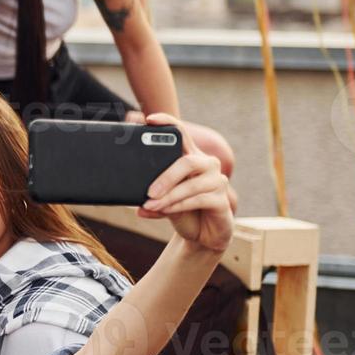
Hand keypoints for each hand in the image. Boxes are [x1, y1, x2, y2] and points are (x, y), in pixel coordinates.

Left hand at [138, 114, 233, 253]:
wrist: (201, 235)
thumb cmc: (182, 211)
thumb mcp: (163, 199)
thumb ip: (152, 193)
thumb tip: (132, 198)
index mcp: (191, 158)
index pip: (181, 133)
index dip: (167, 122)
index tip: (149, 119)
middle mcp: (207, 165)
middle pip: (187, 161)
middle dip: (165, 177)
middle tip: (149, 192)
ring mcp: (217, 182)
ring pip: (191, 184)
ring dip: (168, 197)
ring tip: (150, 206)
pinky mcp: (222, 200)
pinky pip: (199, 199)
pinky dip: (178, 206)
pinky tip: (165, 210)